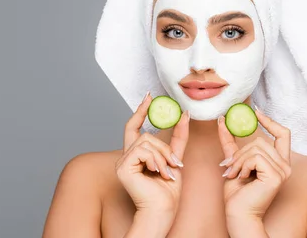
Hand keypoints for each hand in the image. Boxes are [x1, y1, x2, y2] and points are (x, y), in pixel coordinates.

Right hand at [115, 92, 189, 217]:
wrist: (163, 209)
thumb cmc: (168, 191)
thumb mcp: (175, 158)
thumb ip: (178, 138)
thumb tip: (184, 115)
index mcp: (136, 155)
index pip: (134, 127)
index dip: (140, 111)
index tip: (149, 96)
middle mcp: (126, 157)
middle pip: (144, 135)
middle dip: (163, 147)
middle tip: (173, 163)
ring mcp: (122, 162)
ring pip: (145, 141)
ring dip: (162, 156)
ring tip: (167, 172)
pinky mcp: (122, 167)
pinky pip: (142, 151)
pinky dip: (156, 160)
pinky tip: (159, 173)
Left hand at [217, 108, 291, 221]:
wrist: (237, 213)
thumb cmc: (237, 193)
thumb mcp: (234, 161)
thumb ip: (231, 143)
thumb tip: (222, 120)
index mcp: (279, 162)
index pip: (283, 134)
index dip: (270, 121)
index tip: (256, 112)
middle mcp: (285, 166)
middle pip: (261, 140)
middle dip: (240, 153)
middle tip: (230, 167)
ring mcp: (283, 171)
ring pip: (256, 148)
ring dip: (239, 161)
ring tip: (234, 174)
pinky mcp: (276, 176)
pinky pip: (255, 157)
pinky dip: (243, 165)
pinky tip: (241, 178)